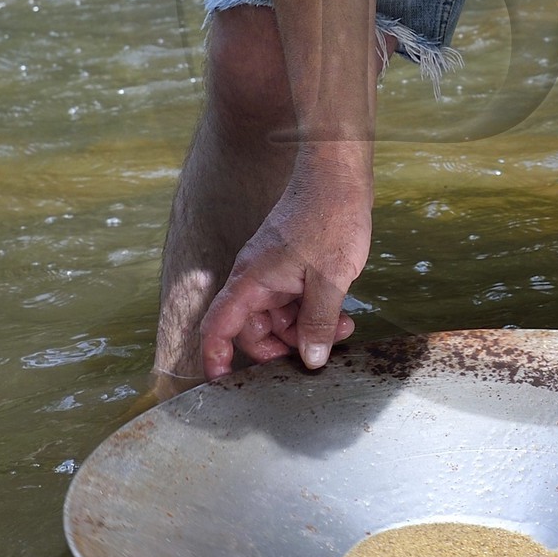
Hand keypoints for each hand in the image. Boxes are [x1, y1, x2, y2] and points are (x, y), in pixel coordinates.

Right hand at [199, 176, 371, 380]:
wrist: (339, 175)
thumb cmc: (329, 217)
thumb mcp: (329, 279)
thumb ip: (318, 323)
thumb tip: (311, 360)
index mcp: (252, 279)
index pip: (219, 325)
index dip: (216, 356)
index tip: (222, 381)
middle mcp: (257, 277)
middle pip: (254, 327)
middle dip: (285, 345)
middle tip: (319, 352)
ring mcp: (275, 270)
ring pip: (280, 315)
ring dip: (307, 328)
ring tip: (342, 327)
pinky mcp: (293, 265)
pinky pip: (295, 300)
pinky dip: (314, 311)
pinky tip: (340, 312)